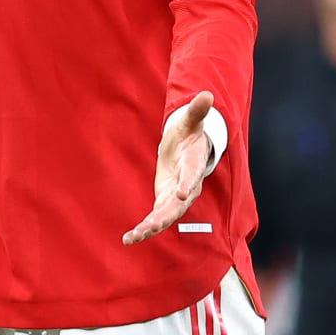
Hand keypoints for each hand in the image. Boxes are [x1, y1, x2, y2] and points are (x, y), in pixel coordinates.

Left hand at [124, 91, 214, 245]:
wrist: (188, 149)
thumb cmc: (189, 134)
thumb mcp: (190, 121)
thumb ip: (197, 111)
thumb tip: (206, 94)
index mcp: (194, 165)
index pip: (192, 174)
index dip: (187, 182)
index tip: (182, 193)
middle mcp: (188, 186)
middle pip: (179, 204)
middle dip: (165, 216)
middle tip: (152, 226)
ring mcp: (177, 198)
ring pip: (166, 216)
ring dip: (151, 228)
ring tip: (133, 237)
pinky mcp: (165, 203)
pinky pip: (155, 219)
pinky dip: (144, 230)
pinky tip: (129, 239)